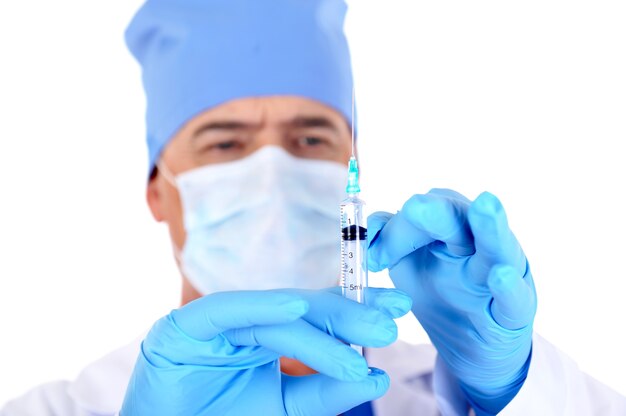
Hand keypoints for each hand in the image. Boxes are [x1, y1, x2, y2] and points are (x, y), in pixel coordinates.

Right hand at [121, 287, 411, 414]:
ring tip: (361, 345)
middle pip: (303, 310)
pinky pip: (228, 311)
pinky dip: (262, 308)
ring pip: (275, 318)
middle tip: (390, 320)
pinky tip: (298, 308)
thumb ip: (324, 394)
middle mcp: (246, 322)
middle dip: (348, 313)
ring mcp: (217, 322)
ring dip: (320, 329)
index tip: (397, 310)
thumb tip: (375, 376)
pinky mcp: (185, 326)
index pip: (317, 318)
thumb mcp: (286, 411)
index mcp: (268, 335)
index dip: (356, 312)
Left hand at [368, 189, 536, 414]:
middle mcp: (476, 243)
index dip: (396, 229)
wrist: (472, 346)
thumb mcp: (409, 264)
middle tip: (415, 210)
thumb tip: (370, 232)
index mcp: (449, 228)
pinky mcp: (513, 313)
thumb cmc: (441, 293)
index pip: (425, 210)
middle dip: (436, 212)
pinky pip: (514, 298)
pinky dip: (508, 287)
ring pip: (497, 246)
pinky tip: (500, 275)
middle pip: (459, 217)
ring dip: (490, 226)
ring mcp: (499, 275)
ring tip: (486, 205)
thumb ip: (390, 240)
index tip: (374, 257)